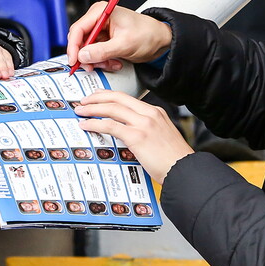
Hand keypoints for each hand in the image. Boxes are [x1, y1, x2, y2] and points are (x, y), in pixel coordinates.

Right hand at [66, 4, 172, 71]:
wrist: (160, 40)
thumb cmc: (148, 34)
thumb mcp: (125, 44)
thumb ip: (103, 51)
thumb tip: (83, 56)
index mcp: (102, 12)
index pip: (78, 28)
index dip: (74, 46)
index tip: (75, 60)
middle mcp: (98, 18)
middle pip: (79, 40)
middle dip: (87, 56)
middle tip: (94, 66)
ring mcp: (100, 29)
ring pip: (86, 49)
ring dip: (97, 60)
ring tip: (112, 64)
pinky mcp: (103, 40)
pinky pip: (94, 53)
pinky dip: (102, 61)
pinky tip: (114, 63)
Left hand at [75, 90, 191, 183]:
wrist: (184, 170)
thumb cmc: (174, 160)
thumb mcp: (162, 136)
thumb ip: (147, 129)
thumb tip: (128, 131)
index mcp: (156, 112)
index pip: (128, 98)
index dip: (109, 95)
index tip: (98, 96)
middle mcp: (149, 114)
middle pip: (118, 98)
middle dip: (97, 97)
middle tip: (84, 100)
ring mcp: (143, 123)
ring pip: (112, 108)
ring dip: (92, 108)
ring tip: (81, 111)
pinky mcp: (137, 136)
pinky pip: (110, 125)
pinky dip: (95, 124)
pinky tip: (86, 125)